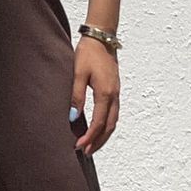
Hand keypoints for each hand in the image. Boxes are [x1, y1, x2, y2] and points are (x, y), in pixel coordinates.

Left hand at [71, 37, 119, 154]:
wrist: (101, 37)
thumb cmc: (88, 53)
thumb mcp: (78, 73)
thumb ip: (76, 96)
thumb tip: (73, 118)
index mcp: (105, 93)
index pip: (99, 123)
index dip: (89, 137)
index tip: (78, 147)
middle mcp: (114, 95)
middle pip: (109, 126)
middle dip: (98, 141)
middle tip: (86, 153)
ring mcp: (116, 92)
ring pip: (113, 121)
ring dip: (104, 135)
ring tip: (92, 145)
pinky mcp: (115, 89)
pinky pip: (114, 113)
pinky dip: (107, 125)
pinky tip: (99, 128)